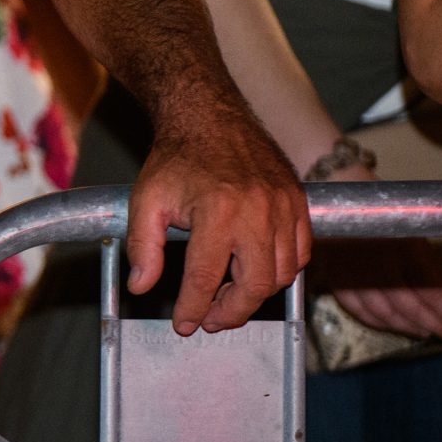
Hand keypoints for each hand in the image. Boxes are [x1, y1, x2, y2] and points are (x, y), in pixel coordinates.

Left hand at [126, 92, 310, 334]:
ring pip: (284, 274)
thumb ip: (141, 247)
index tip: (184, 325)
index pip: (206, 279)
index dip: (193, 309)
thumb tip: (140, 288)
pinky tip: (256, 272)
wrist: (208, 116)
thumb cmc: (175, 159)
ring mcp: (283, 206)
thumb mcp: (145, 200)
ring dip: (257, 294)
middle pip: (255, 285)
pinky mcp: (298, 202)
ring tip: (229, 298)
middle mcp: (257, 212)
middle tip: (211, 320)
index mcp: (216, 212)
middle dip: (232, 312)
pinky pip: (301, 252)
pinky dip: (283, 271)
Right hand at [314, 197, 441, 341]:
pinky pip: (356, 308)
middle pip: (410, 306)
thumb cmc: (381, 210)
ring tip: (426, 332)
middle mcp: (378, 263)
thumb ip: (429, 265)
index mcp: (403, 247)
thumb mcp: (413, 232)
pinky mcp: (334, 277)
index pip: (432, 290)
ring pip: (384, 312)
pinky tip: (391, 326)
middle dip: (435, 325)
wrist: (335, 197)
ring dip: (408, 327)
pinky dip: (376, 322)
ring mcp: (354, 272)